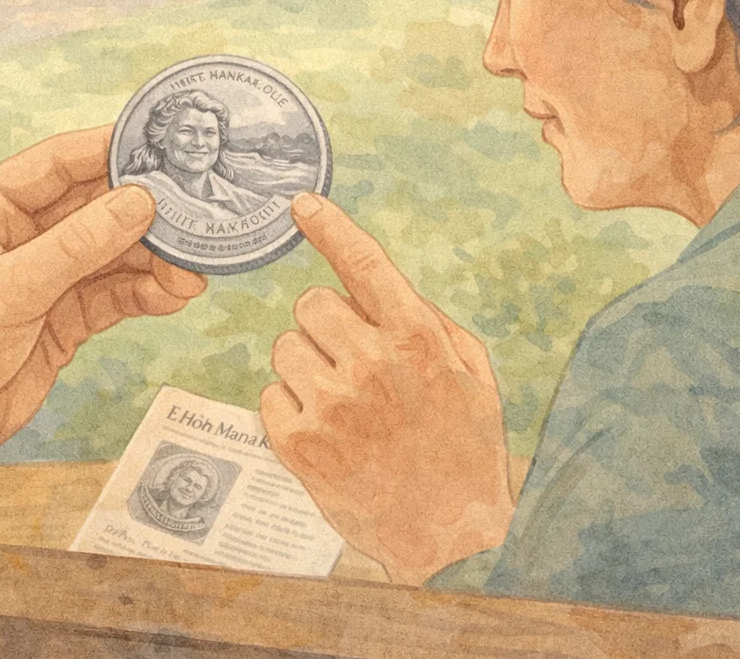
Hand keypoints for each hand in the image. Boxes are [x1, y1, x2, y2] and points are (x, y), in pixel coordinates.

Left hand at [0, 126, 205, 484]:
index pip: (59, 162)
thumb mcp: (8, 288)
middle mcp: (22, 233)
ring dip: (152, 259)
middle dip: (144, 213)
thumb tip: (139, 202)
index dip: (110, 150)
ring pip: (112, 252)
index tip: (162, 145)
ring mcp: (47, 274)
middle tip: (192, 216)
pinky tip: (173, 295)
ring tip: (189, 271)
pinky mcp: (66, 315)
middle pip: (95, 206)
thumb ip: (76, 245)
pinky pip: (114, 292)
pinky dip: (144, 292)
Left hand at [260, 193, 514, 585]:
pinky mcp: (298, 444)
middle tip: (353, 364)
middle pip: (311, 304)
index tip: (301, 204)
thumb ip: (422, 320)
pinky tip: (326, 435)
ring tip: (342, 406)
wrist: (451, 536)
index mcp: (418, 339)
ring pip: (284, 347)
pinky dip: (289, 410)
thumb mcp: (470, 372)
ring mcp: (332, 405)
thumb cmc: (463, 446)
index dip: (331, 228)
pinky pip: (269, 395)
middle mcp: (372, 364)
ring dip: (305, 368)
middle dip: (327, 327)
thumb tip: (368, 285)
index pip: (365, 265)